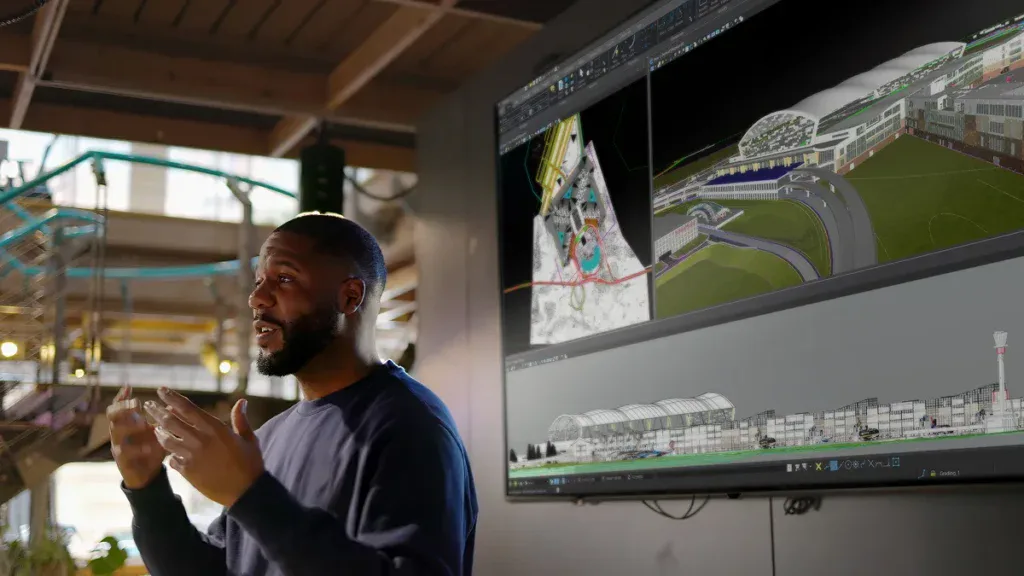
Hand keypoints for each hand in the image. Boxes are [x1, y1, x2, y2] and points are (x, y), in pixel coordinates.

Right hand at [108, 385, 165, 489]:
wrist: (147, 475)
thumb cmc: (152, 448)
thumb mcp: (157, 431)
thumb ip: (163, 418)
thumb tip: (174, 403)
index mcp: (128, 423)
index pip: (119, 406)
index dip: (122, 397)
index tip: (129, 387)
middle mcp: (120, 432)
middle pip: (112, 415)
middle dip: (122, 408)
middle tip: (136, 404)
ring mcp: (118, 446)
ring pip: (116, 433)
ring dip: (129, 426)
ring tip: (143, 424)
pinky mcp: (122, 461)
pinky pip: (124, 454)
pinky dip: (137, 449)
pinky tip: (148, 448)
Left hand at [144, 387, 263, 507]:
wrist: (246, 492)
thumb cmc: (250, 463)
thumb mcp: (249, 439)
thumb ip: (241, 419)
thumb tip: (242, 401)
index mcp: (215, 428)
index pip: (187, 408)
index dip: (172, 398)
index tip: (161, 390)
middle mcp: (200, 440)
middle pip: (170, 421)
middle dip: (156, 411)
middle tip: (148, 405)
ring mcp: (191, 456)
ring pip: (166, 440)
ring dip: (158, 432)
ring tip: (154, 427)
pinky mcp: (187, 471)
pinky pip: (171, 459)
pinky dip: (169, 454)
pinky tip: (169, 451)